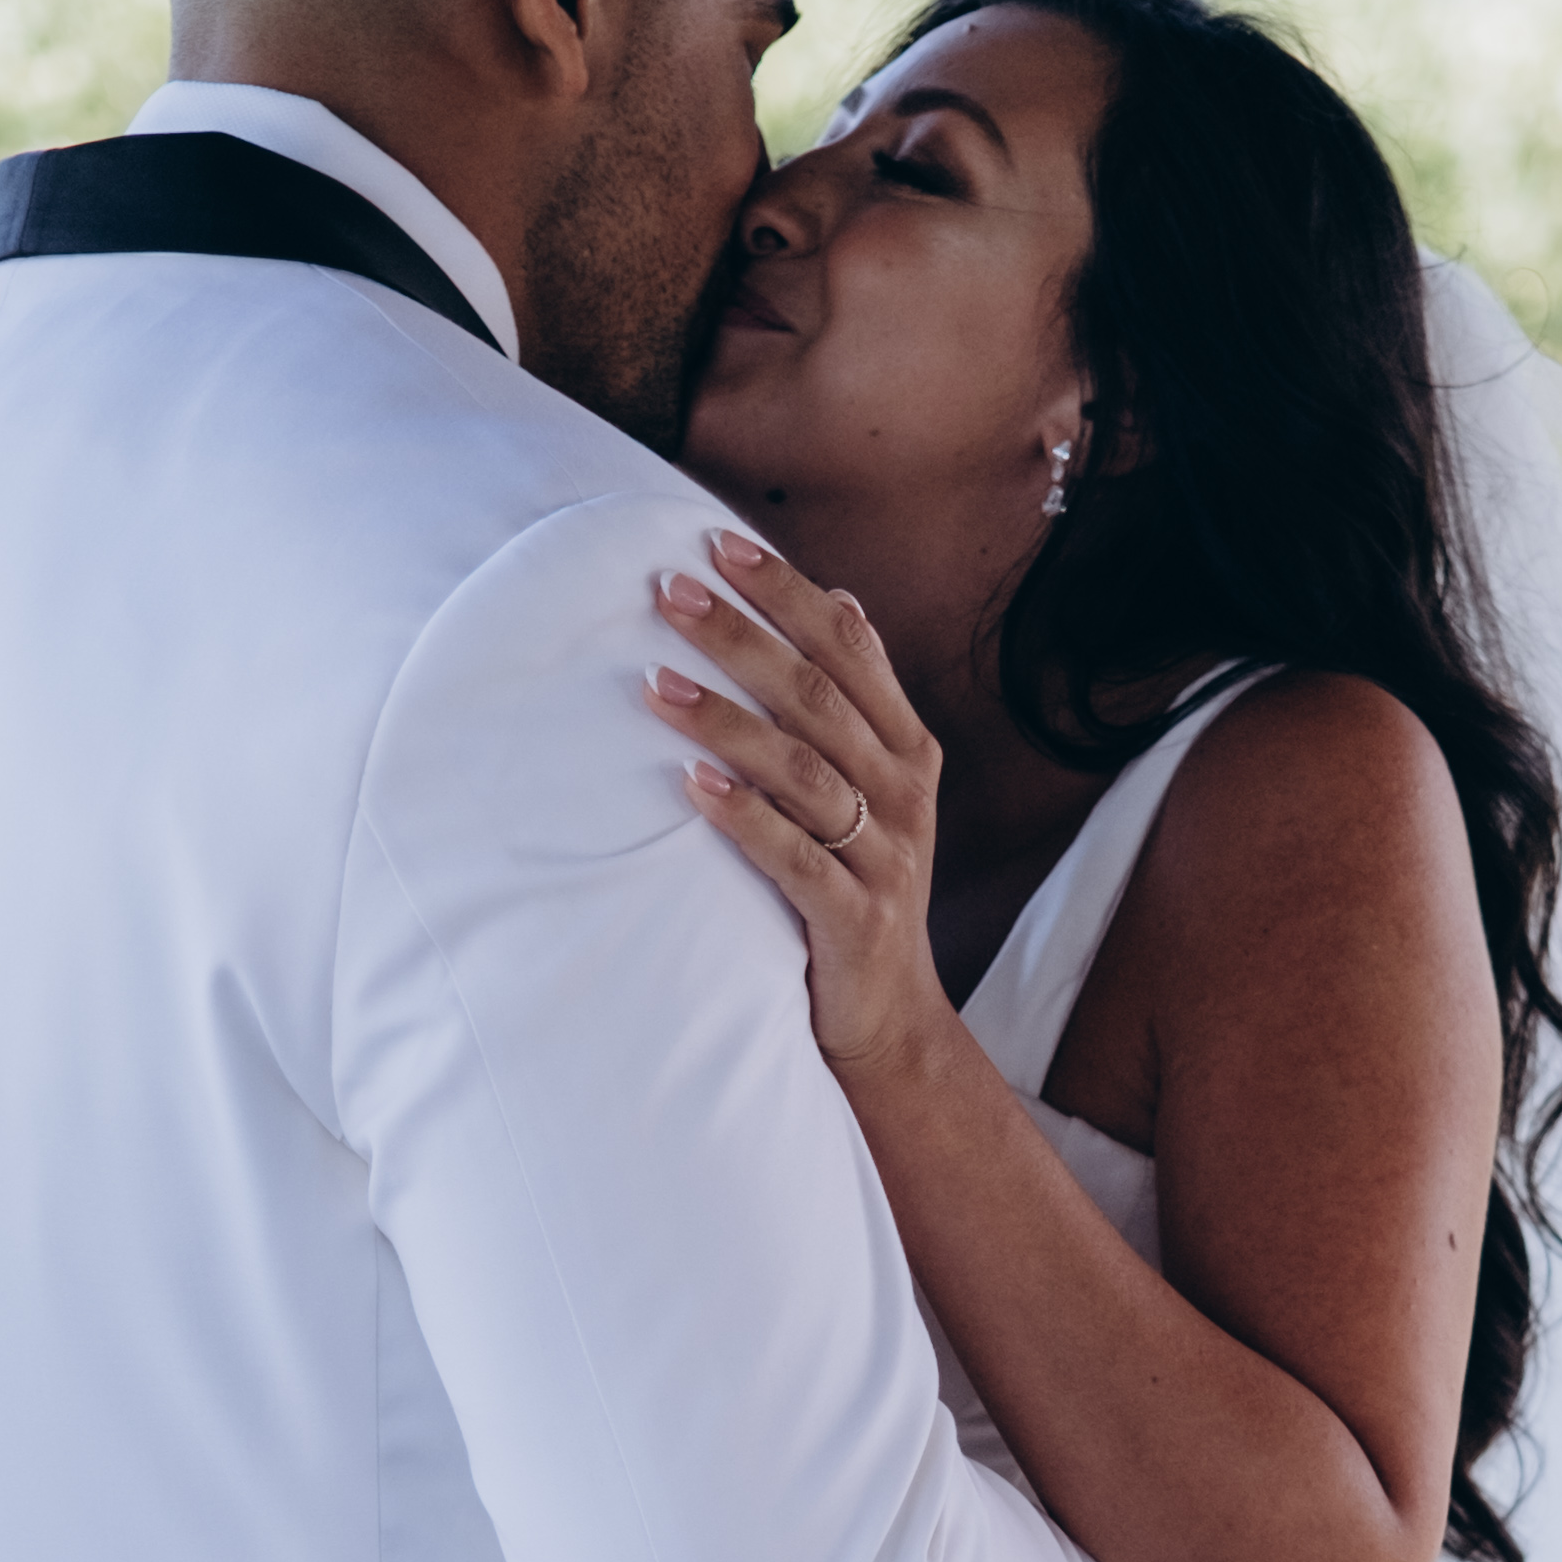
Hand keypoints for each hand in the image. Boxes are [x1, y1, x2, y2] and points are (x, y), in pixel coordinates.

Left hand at [646, 532, 953, 1102]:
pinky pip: (794, 857)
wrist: (887, 1016)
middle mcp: (903, 793)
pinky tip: (691, 785)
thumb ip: (856, 704)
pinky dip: (743, 818)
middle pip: (817, 696)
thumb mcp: (868, 790)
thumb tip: (842, 597)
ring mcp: (885, 855)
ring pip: (802, 769)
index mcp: (906, 749)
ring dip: (726, 720)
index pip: (850, 648)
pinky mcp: (856, 917)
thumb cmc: (856, 887)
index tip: (719, 544)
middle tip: (667, 591)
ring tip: (655, 682)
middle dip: (740, 637)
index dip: (787, 593)